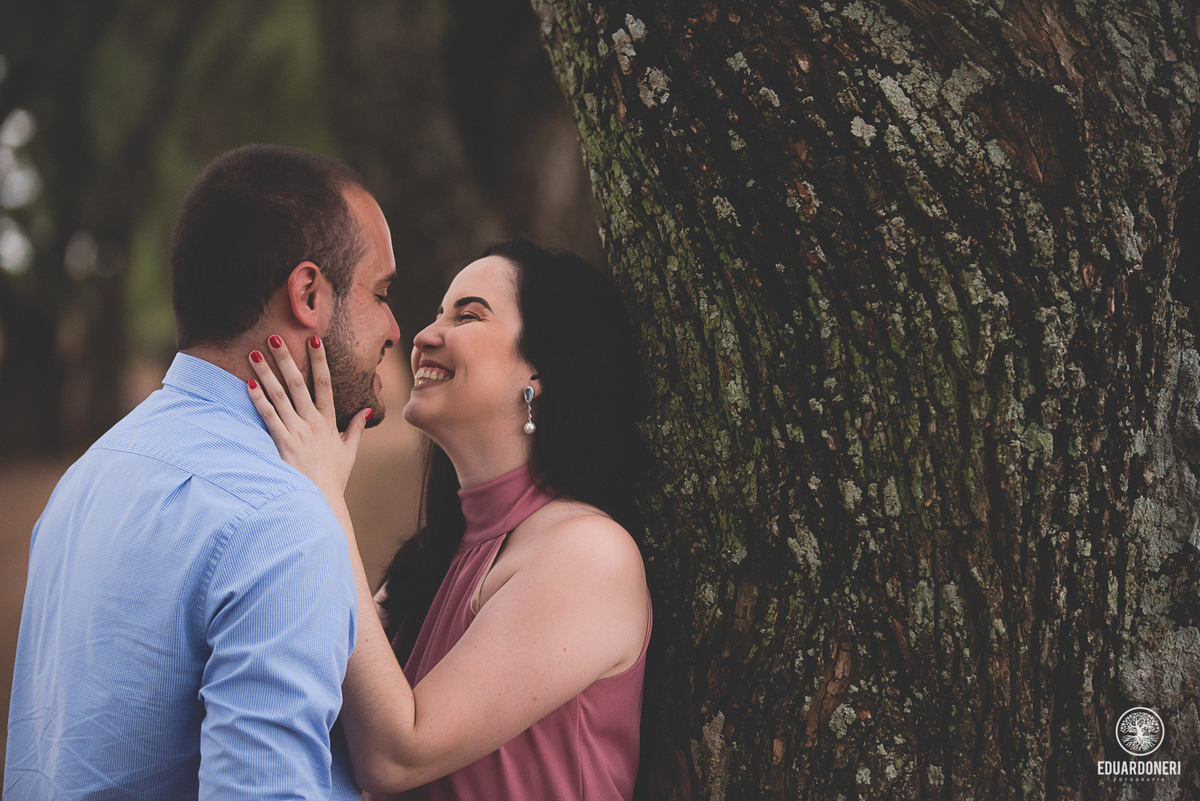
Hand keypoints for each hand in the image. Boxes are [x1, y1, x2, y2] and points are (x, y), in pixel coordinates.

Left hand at [246, 335, 370, 498]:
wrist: (321, 500)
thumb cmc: (334, 478)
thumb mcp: (350, 452)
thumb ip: (356, 429)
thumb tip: (366, 411)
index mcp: (329, 421)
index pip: (325, 383)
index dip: (319, 361)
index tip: (313, 341)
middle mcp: (313, 422)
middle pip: (298, 383)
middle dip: (286, 358)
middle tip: (274, 337)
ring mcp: (297, 431)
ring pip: (280, 395)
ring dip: (266, 373)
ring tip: (253, 354)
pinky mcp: (282, 443)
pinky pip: (268, 416)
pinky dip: (258, 399)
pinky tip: (249, 384)